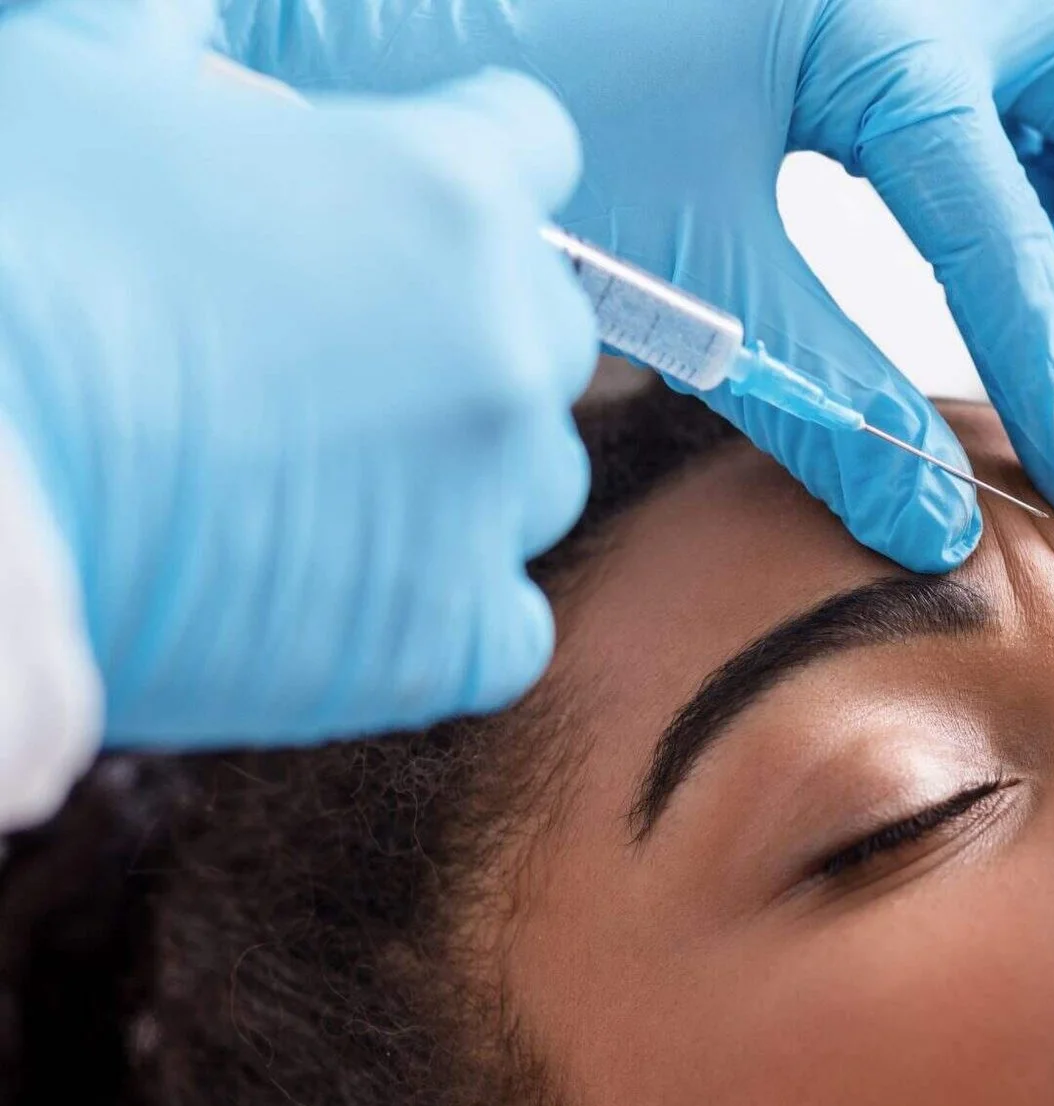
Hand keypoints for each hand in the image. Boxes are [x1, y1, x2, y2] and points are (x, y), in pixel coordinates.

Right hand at [0, 0, 597, 746]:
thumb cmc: (4, 265)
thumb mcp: (75, 81)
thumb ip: (167, 35)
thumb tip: (185, 22)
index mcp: (444, 192)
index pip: (528, 147)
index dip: (457, 164)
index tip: (397, 198)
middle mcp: (503, 345)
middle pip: (543, 323)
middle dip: (458, 325)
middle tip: (324, 351)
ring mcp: (487, 501)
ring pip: (530, 477)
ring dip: (454, 469)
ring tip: (311, 472)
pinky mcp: (448, 639)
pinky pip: (500, 625)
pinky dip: (437, 607)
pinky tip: (342, 584)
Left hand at [220, 0, 1053, 570]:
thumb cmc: (509, 94)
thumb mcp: (684, 265)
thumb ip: (825, 397)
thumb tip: (936, 524)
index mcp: (874, 25)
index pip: (1014, 245)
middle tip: (1037, 314)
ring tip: (990, 258)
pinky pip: (1011, 39)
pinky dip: (1012, 127)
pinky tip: (925, 193)